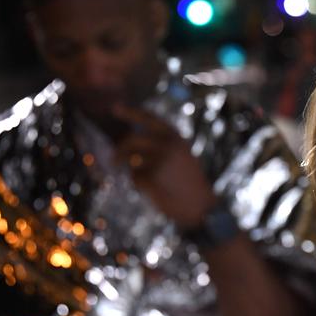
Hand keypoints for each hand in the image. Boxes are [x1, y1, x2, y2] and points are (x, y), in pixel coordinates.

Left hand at [112, 105, 216, 227]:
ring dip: (127, 165)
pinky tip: (153, 189)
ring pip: (130, 157)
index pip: (150, 119)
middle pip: (132, 139)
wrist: (201, 207)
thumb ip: (160, 149)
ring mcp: (159, 157)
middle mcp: (168, 143)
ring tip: (133, 176)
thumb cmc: (189, 186)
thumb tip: (130, 146)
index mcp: (176, 137)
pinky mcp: (152, 173)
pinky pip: (135, 175)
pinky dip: (138, 183)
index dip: (131, 113)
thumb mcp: (180, 160)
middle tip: (113, 160)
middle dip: (120, 150)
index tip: (115, 108)